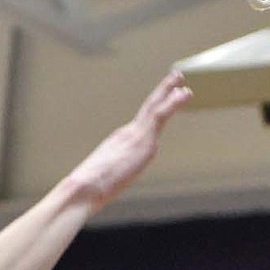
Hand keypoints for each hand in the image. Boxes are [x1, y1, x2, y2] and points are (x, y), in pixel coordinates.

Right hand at [68, 71, 191, 210]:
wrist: (85, 188)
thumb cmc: (89, 190)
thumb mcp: (105, 183)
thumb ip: (111, 180)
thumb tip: (103, 192)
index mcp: (119, 143)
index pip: (141, 124)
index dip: (154, 110)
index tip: (164, 99)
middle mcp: (126, 134)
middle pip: (148, 109)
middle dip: (163, 92)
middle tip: (175, 77)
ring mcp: (134, 135)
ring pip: (156, 108)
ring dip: (171, 93)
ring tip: (183, 81)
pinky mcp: (142, 139)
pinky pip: (161, 116)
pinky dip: (173, 103)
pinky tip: (184, 94)